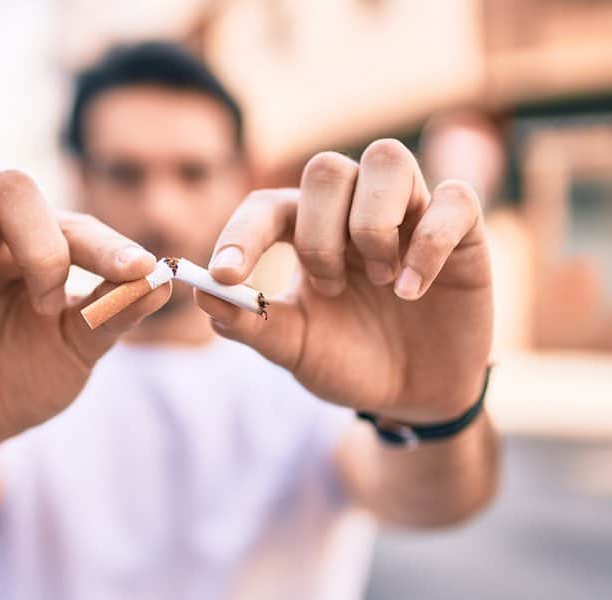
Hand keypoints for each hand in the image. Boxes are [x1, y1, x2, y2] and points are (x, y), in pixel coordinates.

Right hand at [0, 161, 169, 459]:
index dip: (108, 245)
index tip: (135, 272)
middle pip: (9, 183)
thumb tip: (162, 280)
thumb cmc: (28, 378)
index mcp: (40, 247)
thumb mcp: (77, 350)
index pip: (74, 223)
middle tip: (44, 298)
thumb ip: (113, 314)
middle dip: (37, 238)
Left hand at [197, 139, 492, 422]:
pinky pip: (454, 199)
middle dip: (319, 233)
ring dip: (372, 224)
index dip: (242, 234)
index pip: (266, 205)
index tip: (225, 274)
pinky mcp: (464, 231)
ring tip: (381, 282)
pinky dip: (429, 242)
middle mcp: (354, 210)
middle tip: (331, 288)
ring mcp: (410, 213)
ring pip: (387, 159)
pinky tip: (414, 291)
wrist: (411, 396)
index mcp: (306, 231)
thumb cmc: (348, 361)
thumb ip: (250, 322)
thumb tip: (200, 292)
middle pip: (326, 169)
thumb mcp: (294, 348)